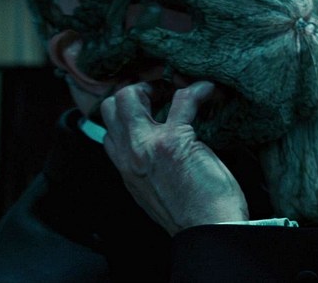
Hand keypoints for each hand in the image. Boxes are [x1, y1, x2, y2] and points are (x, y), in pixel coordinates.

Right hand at [101, 81, 248, 235]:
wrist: (209, 232)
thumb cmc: (193, 215)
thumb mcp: (157, 193)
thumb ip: (149, 169)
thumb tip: (159, 151)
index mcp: (126, 169)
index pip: (108, 128)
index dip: (127, 110)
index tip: (150, 104)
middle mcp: (129, 156)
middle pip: (111, 106)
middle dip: (135, 90)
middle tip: (162, 93)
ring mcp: (146, 147)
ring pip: (128, 95)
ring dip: (157, 85)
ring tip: (179, 89)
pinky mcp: (173, 141)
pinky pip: (182, 99)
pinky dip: (198, 90)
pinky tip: (208, 92)